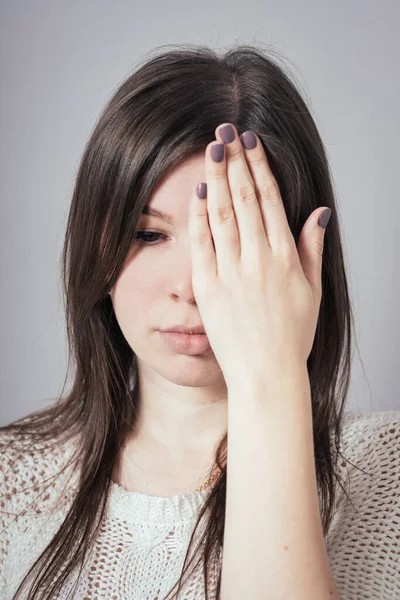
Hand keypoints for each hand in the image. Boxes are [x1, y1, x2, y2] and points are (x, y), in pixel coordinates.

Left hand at [188, 123, 331, 387]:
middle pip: (244, 199)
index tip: (252, 143)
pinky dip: (200, 216)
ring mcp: (232, 272)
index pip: (269, 200)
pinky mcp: (209, 288)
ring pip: (223, 215)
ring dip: (217, 179)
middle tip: (226, 132)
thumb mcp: (313, 291)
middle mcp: (259, 258)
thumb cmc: (292, 337)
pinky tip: (199, 192)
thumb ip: (313, 248)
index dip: (260, 168)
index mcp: (285, 257)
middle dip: (235, 162)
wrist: (266, 374)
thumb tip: (319, 212)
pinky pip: (202, 244)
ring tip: (212, 151)